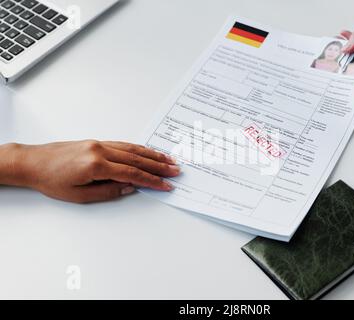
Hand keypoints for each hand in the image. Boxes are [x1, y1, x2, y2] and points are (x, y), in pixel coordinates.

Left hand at [0, 141, 179, 202]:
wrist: (34, 162)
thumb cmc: (51, 180)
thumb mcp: (80, 196)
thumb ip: (109, 191)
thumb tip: (130, 187)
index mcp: (96, 165)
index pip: (133, 174)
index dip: (152, 180)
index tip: (166, 185)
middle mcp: (100, 151)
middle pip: (137, 159)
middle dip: (159, 166)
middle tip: (175, 170)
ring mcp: (99, 144)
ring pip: (133, 149)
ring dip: (152, 155)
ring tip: (168, 159)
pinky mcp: (97, 142)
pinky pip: (124, 144)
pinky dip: (139, 148)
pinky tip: (148, 152)